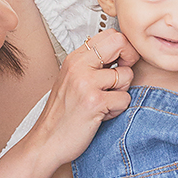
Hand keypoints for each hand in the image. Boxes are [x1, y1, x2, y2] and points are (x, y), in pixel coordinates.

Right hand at [33, 29, 138, 165]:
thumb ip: (93, 65)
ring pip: (126, 75)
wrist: (47, 142)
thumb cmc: (62, 115)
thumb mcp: (73, 81)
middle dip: (130, 60)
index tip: (122, 63)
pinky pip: (125, 99)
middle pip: (120, 43)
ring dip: (121, 93)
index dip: (124, 48)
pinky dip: (117, 110)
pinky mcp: (94, 102)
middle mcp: (79, 66)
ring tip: (105, 103)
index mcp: (75, 59)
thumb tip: (122, 54)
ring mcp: (86, 83)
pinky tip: (101, 115)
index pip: (110, 35)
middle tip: (120, 79)